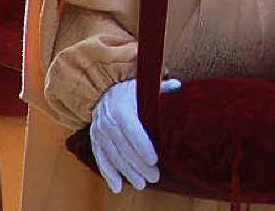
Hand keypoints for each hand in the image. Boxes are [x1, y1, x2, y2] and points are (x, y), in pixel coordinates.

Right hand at [90, 78, 180, 192]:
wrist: (103, 91)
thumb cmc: (130, 90)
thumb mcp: (144, 87)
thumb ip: (162, 89)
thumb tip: (179, 86)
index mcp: (121, 107)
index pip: (132, 130)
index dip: (143, 146)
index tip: (155, 160)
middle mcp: (107, 121)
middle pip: (124, 148)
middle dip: (139, 165)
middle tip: (155, 177)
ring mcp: (99, 132)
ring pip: (113, 157)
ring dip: (127, 173)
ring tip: (141, 184)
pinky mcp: (95, 141)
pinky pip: (100, 159)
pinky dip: (108, 175)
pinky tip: (118, 187)